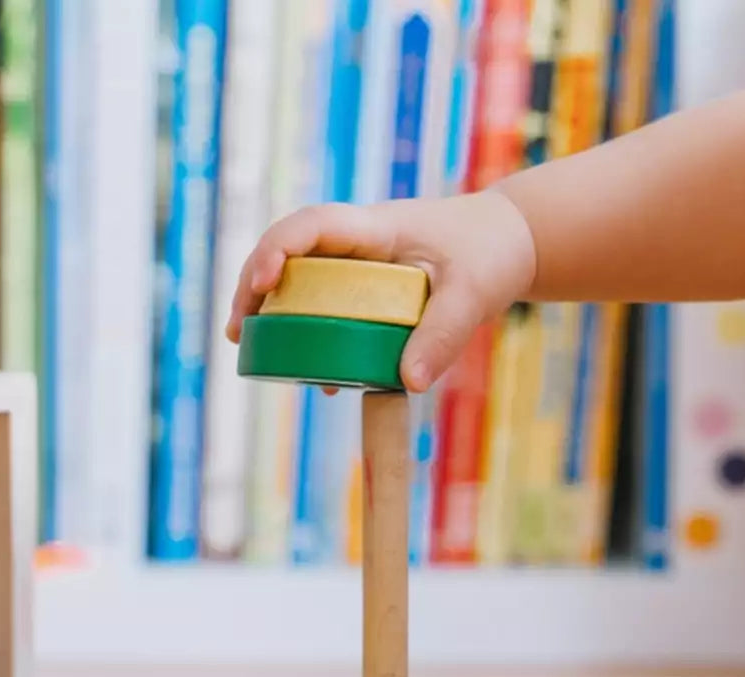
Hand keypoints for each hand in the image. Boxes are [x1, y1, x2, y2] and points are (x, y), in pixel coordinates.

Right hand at [224, 190, 536, 392]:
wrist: (508, 242)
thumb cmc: (490, 254)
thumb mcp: (473, 294)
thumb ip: (443, 335)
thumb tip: (407, 382)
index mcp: (376, 228)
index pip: (312, 225)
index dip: (278, 248)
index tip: (262, 282)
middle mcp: (356, 240)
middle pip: (287, 251)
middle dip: (253, 284)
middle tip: (236, 329)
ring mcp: (357, 262)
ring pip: (297, 277)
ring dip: (268, 307)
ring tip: (246, 345)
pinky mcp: (364, 287)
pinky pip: (323, 302)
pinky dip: (306, 331)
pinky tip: (311, 375)